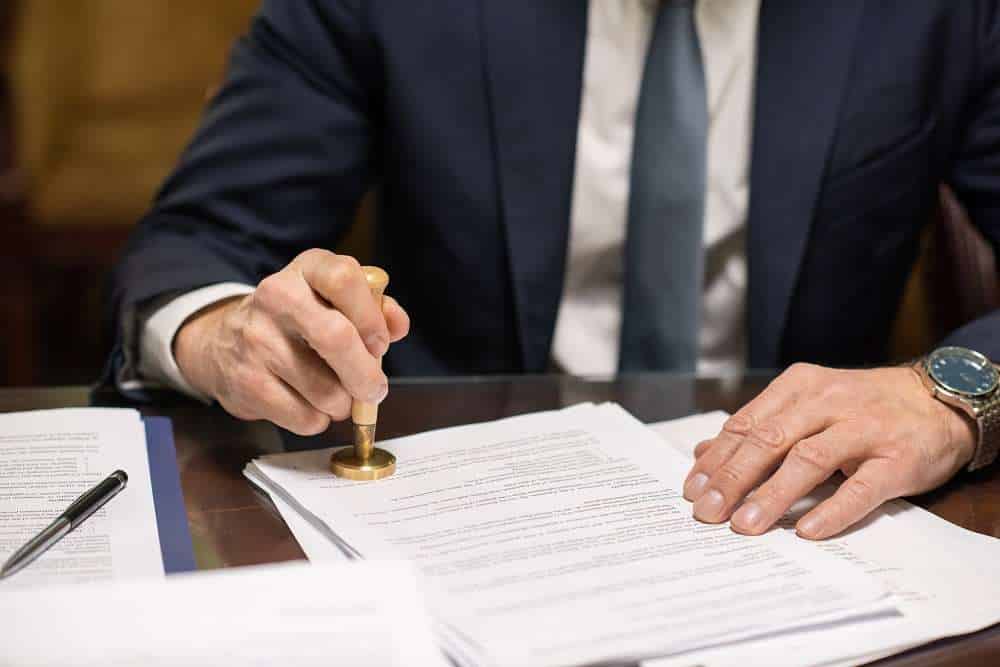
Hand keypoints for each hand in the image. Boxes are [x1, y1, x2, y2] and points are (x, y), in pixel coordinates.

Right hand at [174, 250, 409, 434]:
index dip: (371, 317)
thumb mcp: (334, 300)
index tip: (380, 344)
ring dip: (344, 404)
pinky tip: (311, 405)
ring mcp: (257, 339)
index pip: (344, 278)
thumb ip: (374, 308)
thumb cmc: (300, 321)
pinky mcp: (247, 382)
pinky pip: (305, 417)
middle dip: (366, 375)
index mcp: (307, 269)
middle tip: (374, 389)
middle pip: (336, 338)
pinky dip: (319, 420)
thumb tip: (398, 324)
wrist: (225, 341)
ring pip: (325, 390)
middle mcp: (277, 297)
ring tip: (337, 396)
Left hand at [683, 363, 976, 539]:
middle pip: (770, 440)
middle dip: (734, 478)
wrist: (940, 400)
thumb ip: (758, 427)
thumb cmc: (862, 408)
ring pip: (809, 460)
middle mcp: (829, 402)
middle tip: (708, 511)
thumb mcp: (807, 406)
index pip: (747, 424)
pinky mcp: (898, 458)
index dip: (718, 458)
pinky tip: (807, 530)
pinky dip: (832, 510)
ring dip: (773, 494)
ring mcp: (865, 429)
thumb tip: (703, 453)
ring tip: (745, 524)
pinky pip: (861, 487)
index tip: (692, 489)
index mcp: (799, 387)